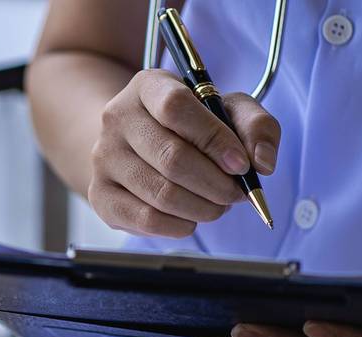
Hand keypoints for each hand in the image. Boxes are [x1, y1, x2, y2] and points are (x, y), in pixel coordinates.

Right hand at [89, 69, 279, 237]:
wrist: (135, 143)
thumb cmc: (189, 126)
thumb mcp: (227, 111)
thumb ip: (256, 126)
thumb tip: (262, 162)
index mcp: (148, 86)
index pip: (176, 108)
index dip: (215, 140)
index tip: (242, 165)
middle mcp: (117, 118)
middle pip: (172, 158)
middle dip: (216, 184)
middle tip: (236, 194)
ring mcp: (104, 158)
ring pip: (161, 194)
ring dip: (202, 208)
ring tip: (217, 206)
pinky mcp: (99, 194)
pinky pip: (145, 219)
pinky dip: (179, 225)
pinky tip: (190, 218)